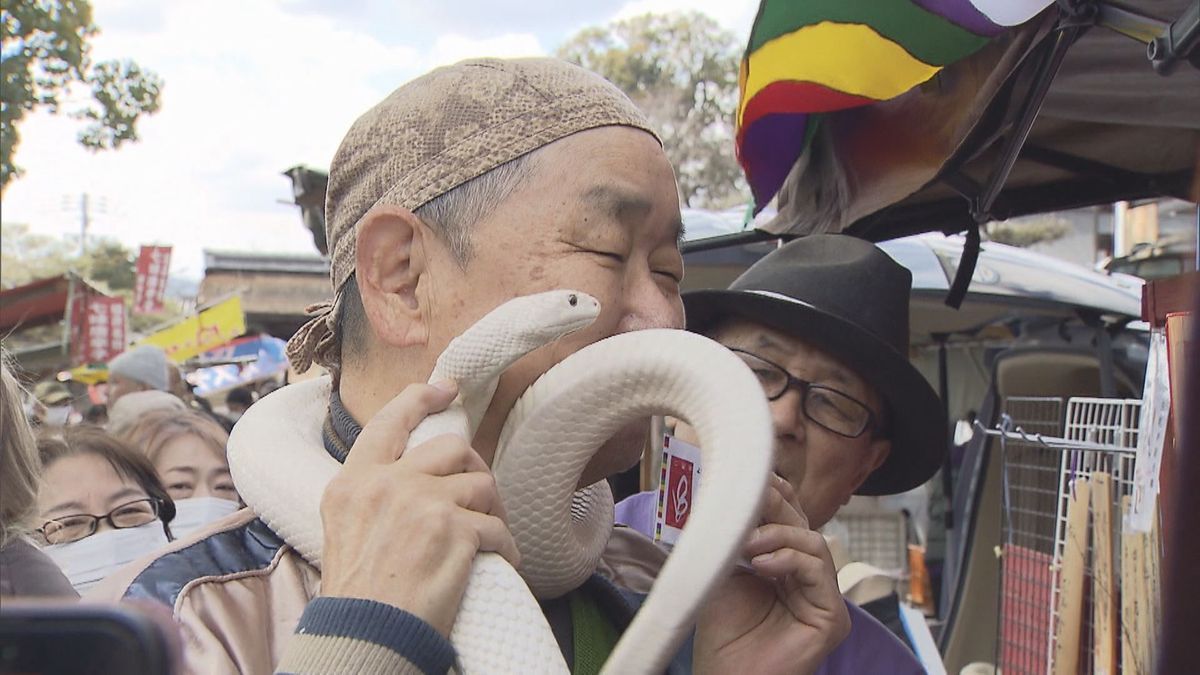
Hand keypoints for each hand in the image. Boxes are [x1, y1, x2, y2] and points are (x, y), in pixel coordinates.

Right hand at [318, 381, 519, 635]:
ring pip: (481, 484)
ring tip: (488, 534)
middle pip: (452, 447)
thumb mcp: (346, 529)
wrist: (365, 636)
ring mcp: (423, 504)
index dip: (420, 399)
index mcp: (354, 481)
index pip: (390, 422)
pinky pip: (497, 528)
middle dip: (473, 466)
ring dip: (492, 510)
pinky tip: (499, 560)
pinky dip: (505, 547)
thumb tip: (416, 479)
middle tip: (479, 494)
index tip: (444, 389)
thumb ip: (375, 495)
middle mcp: (388, 484)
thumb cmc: (357, 595)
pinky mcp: (456, 531)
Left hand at [693, 475, 849, 673]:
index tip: (752, 477)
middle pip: (802, 526)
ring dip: (779, 534)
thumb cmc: (722, 631)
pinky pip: (819, 570)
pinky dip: (790, 559)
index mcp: (784, 565)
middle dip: (775, 507)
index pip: (790, 519)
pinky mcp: (832, 617)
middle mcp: (807, 578)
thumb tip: (735, 491)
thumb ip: (737, 535)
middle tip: (748, 499)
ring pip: (814, 543)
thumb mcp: (726, 569)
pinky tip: (761, 564)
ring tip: (748, 545)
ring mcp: (822, 597)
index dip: (776, 494)